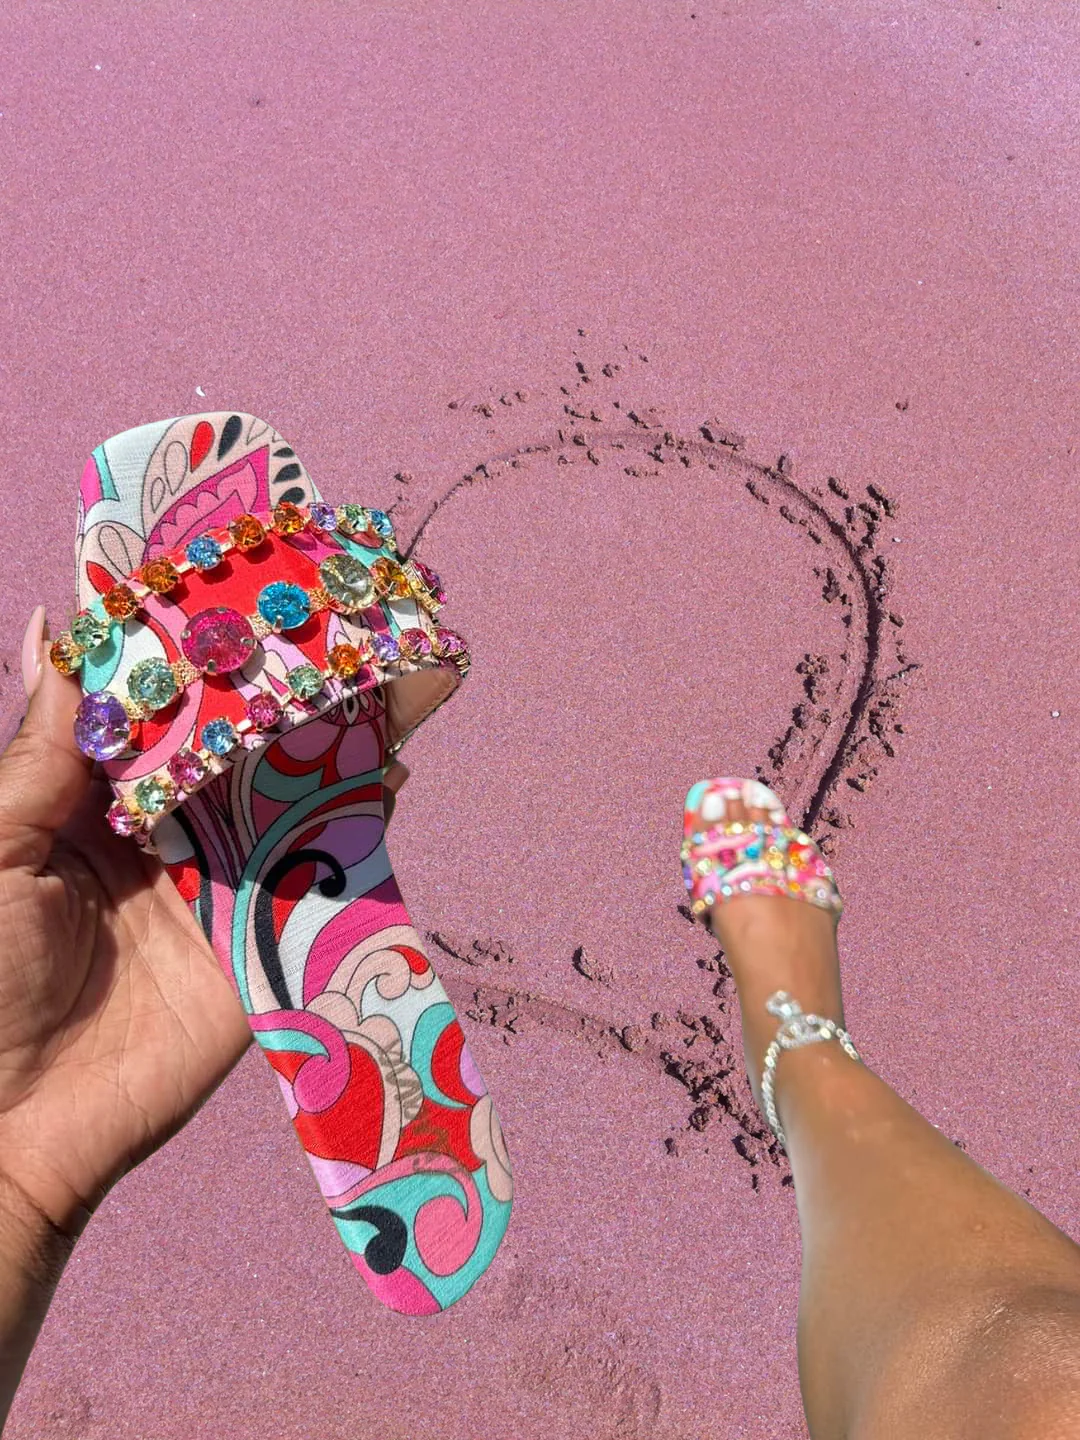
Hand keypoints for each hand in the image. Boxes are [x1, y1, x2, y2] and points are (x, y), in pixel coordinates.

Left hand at [0, 608, 409, 1236]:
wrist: (14, 1122)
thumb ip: (42, 746)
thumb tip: (56, 623)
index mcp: (95, 796)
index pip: (155, 701)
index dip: (186, 637)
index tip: (221, 561)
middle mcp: (168, 826)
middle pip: (234, 736)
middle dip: (278, 673)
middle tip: (326, 598)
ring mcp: (223, 878)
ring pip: (286, 789)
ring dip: (331, 731)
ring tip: (376, 661)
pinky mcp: (265, 935)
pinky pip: (319, 869)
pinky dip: (359, 820)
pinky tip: (389, 768)